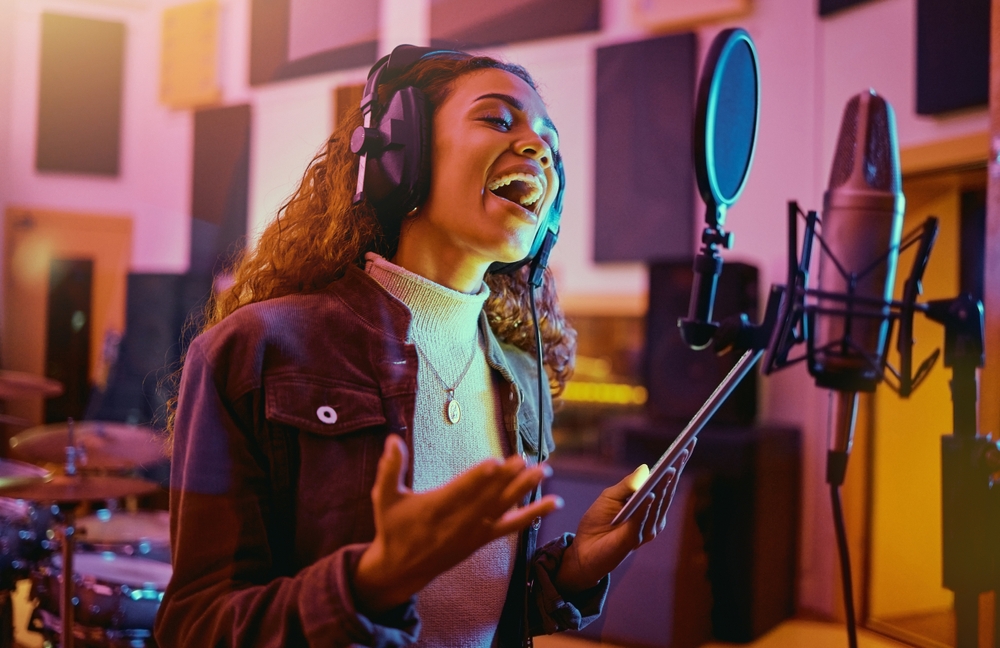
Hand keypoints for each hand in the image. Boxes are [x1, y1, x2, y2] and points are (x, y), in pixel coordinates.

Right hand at [353, 435, 561, 612]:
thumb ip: (390, 469)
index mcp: (434, 509)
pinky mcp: (482, 538)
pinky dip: (534, 514)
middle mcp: (458, 522)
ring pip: (503, 508)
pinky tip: (554, 503)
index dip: (477, 478)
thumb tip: (392, 439)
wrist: (401, 569)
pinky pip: (512, 526)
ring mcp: (473, 532)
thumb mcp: (384, 499)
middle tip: (526, 460)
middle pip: (487, 499)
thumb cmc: (393, 528)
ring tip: (544, 471)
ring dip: (525, 490)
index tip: (494, 463)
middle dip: (507, 480)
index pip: (459, 492)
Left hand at [554, 439, 695, 593]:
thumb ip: (628, 484)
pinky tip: (651, 494)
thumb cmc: (597, 522)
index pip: (665, 484)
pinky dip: (647, 507)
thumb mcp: (610, 496)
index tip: (686, 446)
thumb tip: (647, 468)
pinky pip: (642, 520)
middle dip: (676, 471)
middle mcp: (653, 518)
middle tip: (684, 452)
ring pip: (658, 505)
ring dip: (665, 487)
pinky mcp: (632, 539)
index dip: (676, 465)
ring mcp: (646, 530)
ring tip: (671, 468)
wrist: (583, 550)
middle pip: (667, 492)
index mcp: (649, 507)